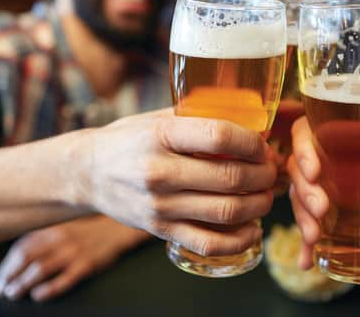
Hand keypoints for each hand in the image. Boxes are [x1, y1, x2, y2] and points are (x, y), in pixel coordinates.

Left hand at [0, 216, 147, 301]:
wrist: (118, 229)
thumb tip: (18, 257)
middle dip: (9, 276)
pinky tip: (38, 296)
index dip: (6, 265)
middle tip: (2, 289)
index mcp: (53, 229)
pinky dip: (48, 289)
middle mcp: (60, 239)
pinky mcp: (87, 265)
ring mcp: (74, 252)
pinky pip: (64, 280)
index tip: (0, 277)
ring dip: (22, 284)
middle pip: (26, 259)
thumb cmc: (89, 231)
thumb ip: (44, 238)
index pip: (21, 247)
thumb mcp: (64, 228)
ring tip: (14, 294)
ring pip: (40, 270)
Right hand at [71, 110, 276, 257]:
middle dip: (263, 174)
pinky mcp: (160, 231)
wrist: (87, 173)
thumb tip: (248, 116)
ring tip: (266, 195)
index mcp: (161, 136)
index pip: (219, 136)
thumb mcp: (157, 118)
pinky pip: (209, 242)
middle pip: (230, 176)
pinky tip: (252, 229)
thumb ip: (197, 117)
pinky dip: (239, 240)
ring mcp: (160, 206)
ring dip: (258, 205)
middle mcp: (160, 172)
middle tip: (272, 170)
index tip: (263, 145)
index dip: (252, 142)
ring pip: (226, 211)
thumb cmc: (128, 140)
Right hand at [287, 117, 359, 269]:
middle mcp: (320, 156)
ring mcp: (320, 185)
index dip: (302, 150)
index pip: (303, 132)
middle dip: (305, 192)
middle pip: (297, 169)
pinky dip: (306, 246)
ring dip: (302, 218)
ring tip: (313, 237)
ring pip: (299, 198)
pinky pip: (309, 224)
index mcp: (333, 130)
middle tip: (322, 209)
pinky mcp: (326, 210)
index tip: (315, 172)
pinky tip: (307, 262)